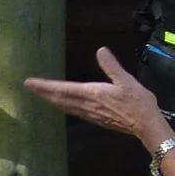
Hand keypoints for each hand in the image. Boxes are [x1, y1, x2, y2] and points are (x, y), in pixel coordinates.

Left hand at [26, 48, 173, 147]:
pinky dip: (64, 106)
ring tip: (43, 95)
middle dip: (44, 93)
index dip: (45, 86)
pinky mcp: (96, 119)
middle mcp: (86, 105)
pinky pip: (74, 111)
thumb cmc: (137, 102)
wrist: (145, 125)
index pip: (62, 89)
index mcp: (92, 93)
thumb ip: (112, 66)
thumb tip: (100, 50)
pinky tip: (65, 106)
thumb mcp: (127, 80)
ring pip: (65, 107)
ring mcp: (90, 114)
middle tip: (30, 88)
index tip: (29, 82)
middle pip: (59, 99)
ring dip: (52, 100)